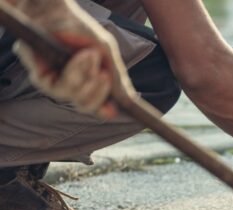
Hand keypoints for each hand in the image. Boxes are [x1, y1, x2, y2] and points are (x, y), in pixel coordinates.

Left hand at [12, 0, 133, 117]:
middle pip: (86, 106)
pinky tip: (78, 55)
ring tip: (90, 55)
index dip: (105, 110)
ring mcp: (55, 81)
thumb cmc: (80, 29)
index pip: (98, 106)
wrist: (55, 12)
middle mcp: (73, 85)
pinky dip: (73, 71)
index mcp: (90, 83)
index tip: (112, 110)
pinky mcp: (40, 76)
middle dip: (97, 92)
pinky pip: (56, 86)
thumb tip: (130, 101)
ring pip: (72, 96)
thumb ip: (118, 79)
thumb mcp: (106, 52)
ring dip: (85, 75)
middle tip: (104, 75)